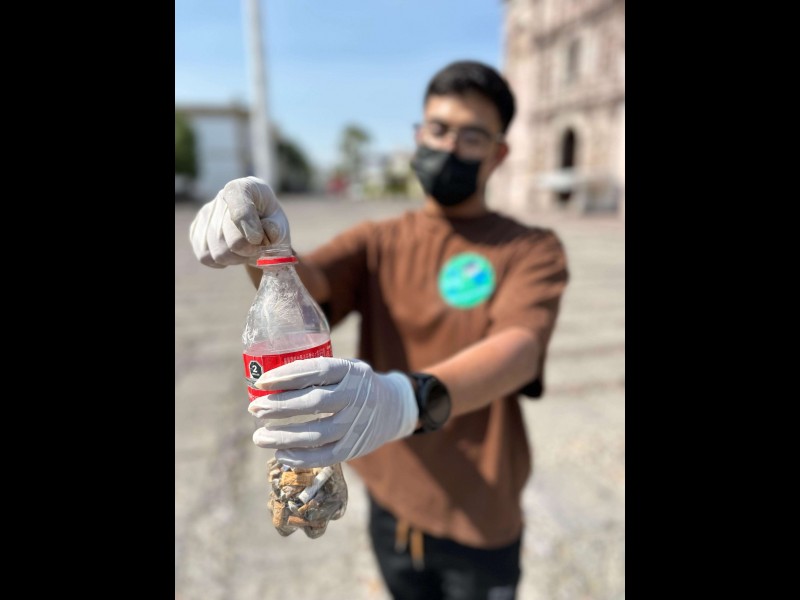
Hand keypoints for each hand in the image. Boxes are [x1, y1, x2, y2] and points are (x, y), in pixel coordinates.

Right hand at [189, 176, 290, 267]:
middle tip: (258, 250)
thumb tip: (267, 232)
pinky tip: (233, 254)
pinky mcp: (196, 230)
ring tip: (246, 251)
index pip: (238, 204)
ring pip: (217, 251)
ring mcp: (206, 213)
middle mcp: (222, 197)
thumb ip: (277, 228)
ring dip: (236, 259)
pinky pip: (205, 257)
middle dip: (246, 250)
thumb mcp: (281, 225)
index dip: (247, 225)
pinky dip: (222, 262)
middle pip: (227, 236)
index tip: (257, 239)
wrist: (258, 229)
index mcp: (245, 187)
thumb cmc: (271, 224)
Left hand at [248, 357, 418, 466]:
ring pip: (317, 434)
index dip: (287, 376)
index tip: (261, 382)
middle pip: (314, 403)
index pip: (316, 371)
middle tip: (254, 409)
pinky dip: (300, 457)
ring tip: (259, 436)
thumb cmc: (357, 385)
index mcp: (351, 371)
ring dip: (283, 436)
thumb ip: (318, 373)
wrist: (394, 408)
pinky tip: (280, 454)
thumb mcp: (346, 368)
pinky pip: (324, 456)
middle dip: (280, 407)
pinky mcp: (354, 447)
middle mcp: (356, 397)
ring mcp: (356, 424)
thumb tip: (269, 384)